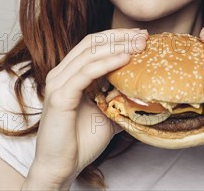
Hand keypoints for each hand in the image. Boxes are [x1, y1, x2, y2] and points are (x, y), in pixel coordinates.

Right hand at [26, 28, 147, 188]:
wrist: (61, 167)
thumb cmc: (80, 142)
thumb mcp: (107, 113)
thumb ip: (119, 98)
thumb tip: (145, 92)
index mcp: (69, 74)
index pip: (93, 44)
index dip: (117, 36)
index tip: (141, 36)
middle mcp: (61, 74)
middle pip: (92, 43)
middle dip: (120, 36)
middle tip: (144, 36)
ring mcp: (58, 84)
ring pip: (89, 54)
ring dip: (117, 46)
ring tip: (139, 45)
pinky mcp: (60, 97)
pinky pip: (85, 73)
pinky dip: (107, 63)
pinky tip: (125, 59)